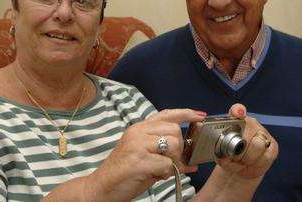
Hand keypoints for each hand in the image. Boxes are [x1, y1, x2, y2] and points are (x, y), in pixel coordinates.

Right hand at [90, 108, 205, 200]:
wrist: (101, 187)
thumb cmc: (125, 172)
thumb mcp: (144, 154)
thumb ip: (164, 151)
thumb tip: (189, 157)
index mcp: (139, 128)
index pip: (166, 114)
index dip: (186, 113)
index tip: (200, 115)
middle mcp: (138, 132)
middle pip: (175, 131)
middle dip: (178, 149)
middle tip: (169, 162)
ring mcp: (138, 145)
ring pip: (173, 145)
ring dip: (172, 161)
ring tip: (159, 170)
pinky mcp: (139, 160)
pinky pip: (167, 164)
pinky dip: (165, 173)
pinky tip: (154, 175)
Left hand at [216, 103, 277, 179]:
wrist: (241, 167)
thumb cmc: (229, 155)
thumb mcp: (219, 149)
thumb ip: (217, 146)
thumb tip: (217, 151)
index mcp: (236, 120)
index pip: (237, 110)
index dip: (238, 111)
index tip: (237, 113)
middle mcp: (251, 124)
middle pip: (246, 135)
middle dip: (237, 151)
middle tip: (233, 157)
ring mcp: (263, 134)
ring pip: (256, 146)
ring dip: (246, 159)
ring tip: (240, 162)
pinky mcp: (272, 147)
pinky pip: (264, 157)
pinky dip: (254, 165)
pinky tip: (249, 165)